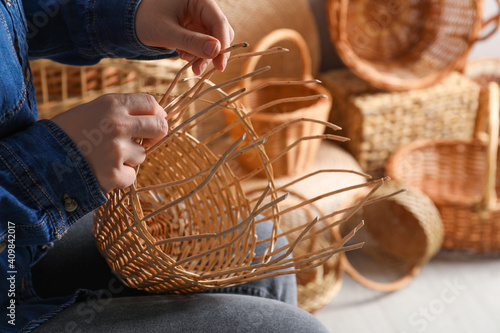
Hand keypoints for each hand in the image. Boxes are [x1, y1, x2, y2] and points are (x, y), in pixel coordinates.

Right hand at [52, 94, 167, 192]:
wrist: (39, 160)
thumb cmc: (66, 134)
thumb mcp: (92, 110)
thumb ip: (121, 111)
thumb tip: (159, 115)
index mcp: (112, 104)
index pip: (151, 103)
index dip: (157, 113)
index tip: (154, 121)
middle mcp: (117, 124)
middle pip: (159, 127)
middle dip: (156, 136)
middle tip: (144, 142)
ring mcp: (117, 150)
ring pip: (142, 155)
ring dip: (129, 159)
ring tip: (104, 157)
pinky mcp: (114, 174)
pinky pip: (132, 176)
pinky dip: (120, 178)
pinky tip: (102, 172)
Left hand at [135, 0, 233, 74]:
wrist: (132, 23)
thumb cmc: (146, 20)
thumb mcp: (167, 32)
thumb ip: (191, 41)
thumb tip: (217, 51)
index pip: (219, 22)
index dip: (223, 45)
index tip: (220, 66)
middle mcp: (203, 8)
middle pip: (220, 33)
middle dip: (212, 53)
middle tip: (200, 69)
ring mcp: (200, 20)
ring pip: (214, 42)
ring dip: (204, 56)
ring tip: (189, 64)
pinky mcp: (196, 30)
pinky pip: (205, 45)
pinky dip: (197, 55)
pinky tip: (183, 54)